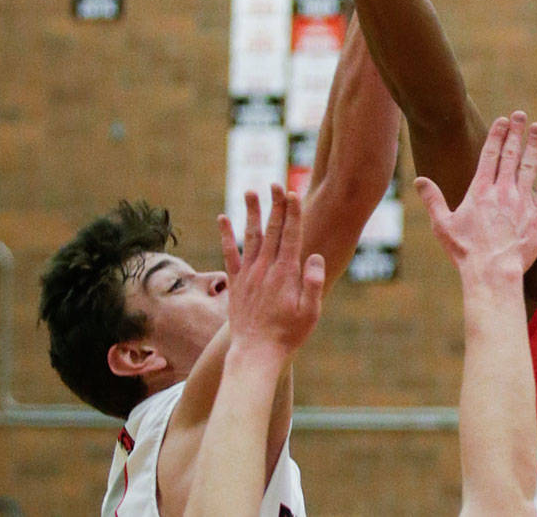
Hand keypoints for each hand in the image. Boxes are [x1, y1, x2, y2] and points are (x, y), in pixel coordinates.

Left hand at [216, 184, 325, 360]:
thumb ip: (313, 283)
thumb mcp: (311, 312)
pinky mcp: (236, 282)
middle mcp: (265, 269)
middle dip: (275, 205)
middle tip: (276, 183)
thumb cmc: (288, 334)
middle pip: (272, 230)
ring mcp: (248, 274)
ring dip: (252, 212)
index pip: (291, 236)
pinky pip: (229, 254)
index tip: (292, 193)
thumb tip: (314, 256)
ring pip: (251, 236)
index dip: (292, 213)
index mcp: (286, 274)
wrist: (255, 353)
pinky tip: (223, 219)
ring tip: (251, 190)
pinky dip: (226, 235)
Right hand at [415, 111, 536, 278]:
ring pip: (529, 167)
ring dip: (534, 146)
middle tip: (521, 115)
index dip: (497, 135)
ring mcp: (521, 201)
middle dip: (516, 132)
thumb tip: (419, 180)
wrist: (493, 272)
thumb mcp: (443, 225)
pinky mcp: (536, 215)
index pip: (490, 155)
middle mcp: (502, 191)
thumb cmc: (466, 251)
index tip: (503, 120)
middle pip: (511, 155)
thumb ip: (433, 200)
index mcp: (480, 191)